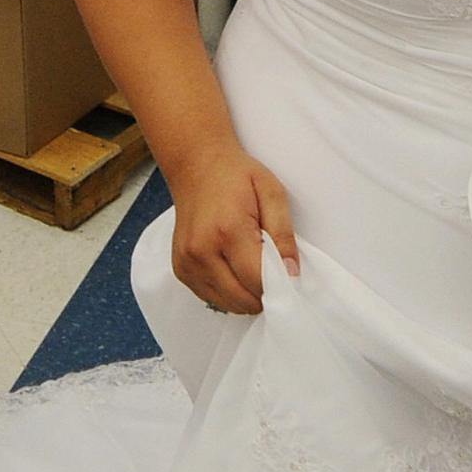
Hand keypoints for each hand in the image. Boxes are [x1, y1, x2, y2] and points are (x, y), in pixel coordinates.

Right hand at [165, 144, 298, 314]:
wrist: (196, 166)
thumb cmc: (236, 176)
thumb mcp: (272, 193)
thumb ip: (284, 234)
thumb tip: (291, 273)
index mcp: (227, 231)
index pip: (259, 281)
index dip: (280, 283)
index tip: (288, 272)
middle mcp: (201, 252)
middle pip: (243, 300)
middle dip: (264, 292)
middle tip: (271, 269)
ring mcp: (187, 263)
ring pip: (228, 305)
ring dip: (246, 295)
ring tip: (250, 265)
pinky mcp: (180, 270)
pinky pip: (212, 298)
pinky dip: (229, 292)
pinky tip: (233, 267)